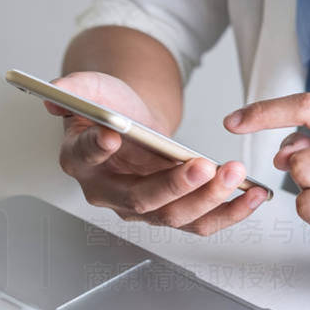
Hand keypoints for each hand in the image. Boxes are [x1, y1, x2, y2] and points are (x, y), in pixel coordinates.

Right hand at [48, 71, 269, 235]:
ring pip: (174, 216)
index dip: (97, 149)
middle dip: (174, 185)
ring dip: (209, 201)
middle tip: (203, 166)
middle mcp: (107, 192)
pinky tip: (253, 195)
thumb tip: (55, 92)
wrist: (129, 122)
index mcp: (80, 159)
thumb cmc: (109, 107)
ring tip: (237, 177)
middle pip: (140, 199)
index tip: (112, 136)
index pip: (86, 157)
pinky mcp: (170, 211)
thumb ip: (71, 88)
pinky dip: (228, 212)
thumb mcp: (89, 87)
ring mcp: (140, 207)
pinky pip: (200, 221)